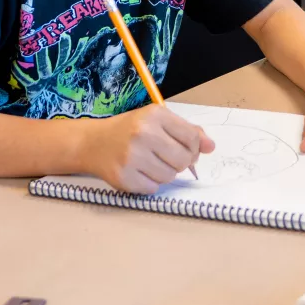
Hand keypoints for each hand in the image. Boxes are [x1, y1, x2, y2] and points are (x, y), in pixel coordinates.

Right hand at [81, 104, 214, 193]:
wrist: (93, 143)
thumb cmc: (131, 130)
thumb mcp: (158, 121)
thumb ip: (188, 131)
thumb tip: (211, 147)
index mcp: (155, 115)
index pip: (192, 137)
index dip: (194, 147)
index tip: (186, 149)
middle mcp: (143, 134)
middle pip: (183, 160)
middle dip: (181, 162)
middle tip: (168, 157)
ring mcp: (132, 157)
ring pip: (170, 177)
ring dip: (165, 173)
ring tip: (151, 163)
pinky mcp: (124, 178)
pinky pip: (153, 189)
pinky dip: (150, 184)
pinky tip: (140, 172)